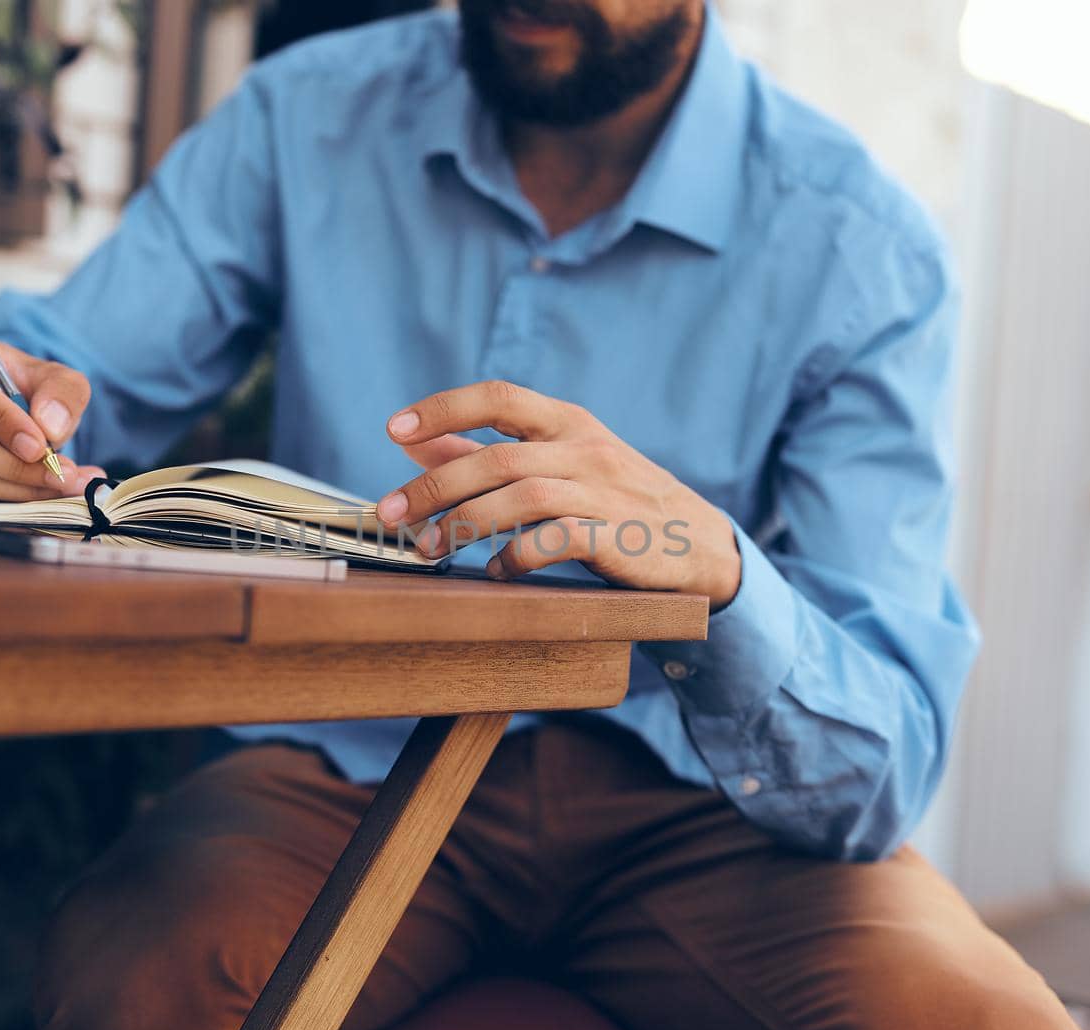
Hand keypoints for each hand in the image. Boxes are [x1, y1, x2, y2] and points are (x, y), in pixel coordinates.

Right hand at [0, 332, 105, 499]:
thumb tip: (50, 426)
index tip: (38, 445)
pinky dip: (7, 497)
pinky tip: (43, 491)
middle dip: (14, 465)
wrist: (7, 405)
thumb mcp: (53, 375)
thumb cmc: (23, 384)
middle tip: (61, 473)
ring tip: (63, 485)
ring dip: (16, 487)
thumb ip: (62, 391)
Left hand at [376, 381, 741, 608]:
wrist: (698, 544)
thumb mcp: (559, 463)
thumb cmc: (615, 500)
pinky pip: (557, 541)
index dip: (443, 409)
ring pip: (521, 497)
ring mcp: (604, 493)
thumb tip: (415, 444)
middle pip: (497, 458)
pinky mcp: (618, 537)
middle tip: (391, 514)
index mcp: (568, 422)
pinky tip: (496, 572)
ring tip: (431, 549)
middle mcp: (585, 449)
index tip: (394, 429)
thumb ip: (487, 453)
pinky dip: (517, 557)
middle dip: (434, 486)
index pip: (499, 396)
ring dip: (465, 523)